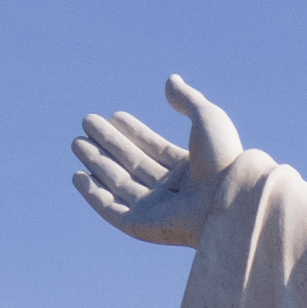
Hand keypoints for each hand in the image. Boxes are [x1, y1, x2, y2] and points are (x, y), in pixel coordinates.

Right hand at [71, 76, 242, 247]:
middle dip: (109, 145)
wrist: (230, 199)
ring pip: (119, 183)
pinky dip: (93, 194)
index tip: (114, 116)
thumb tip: (171, 80)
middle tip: (87, 124)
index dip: (134, 132)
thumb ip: (188, 99)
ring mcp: (158, 210)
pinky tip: (78, 176)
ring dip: (97, 163)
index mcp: (191, 169)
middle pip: (133, 164)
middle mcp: (174, 191)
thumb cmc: (225, 160)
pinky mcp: (143, 227)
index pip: (155, 148)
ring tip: (77, 142)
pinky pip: (112, 209)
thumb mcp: (208, 119)